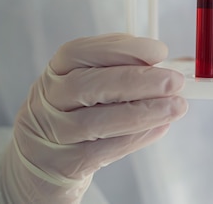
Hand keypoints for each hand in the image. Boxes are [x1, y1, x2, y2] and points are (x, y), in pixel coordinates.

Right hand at [0, 33, 186, 203]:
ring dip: (142, 113)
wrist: (37, 163)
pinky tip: (159, 128)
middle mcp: (47, 99)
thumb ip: (121, 69)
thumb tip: (166, 62)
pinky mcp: (62, 164)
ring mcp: (50, 134)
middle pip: (87, 86)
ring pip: (95, 122)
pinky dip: (134, 139)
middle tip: (173, 82)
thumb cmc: (74, 114)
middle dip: (136, 81)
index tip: (159, 51)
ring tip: (175, 107)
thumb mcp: (87, 85)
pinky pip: (101, 152)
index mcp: (56, 70)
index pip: (81, 52)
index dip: (121, 49)